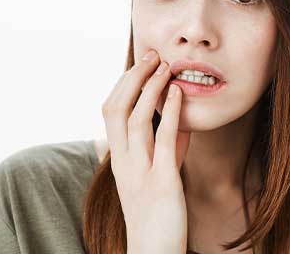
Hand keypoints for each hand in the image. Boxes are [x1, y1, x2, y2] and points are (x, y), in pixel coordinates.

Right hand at [101, 49, 190, 253]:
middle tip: (151, 55)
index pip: (111, 111)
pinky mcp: (161, 183)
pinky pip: (163, 141)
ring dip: (150, 88)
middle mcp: (123, 162)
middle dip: (133, 77)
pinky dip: (170, 113)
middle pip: (117, 108)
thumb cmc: (156, 215)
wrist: (153, 253)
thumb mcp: (157, 175)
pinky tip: (178, 94)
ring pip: (135, 119)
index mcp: (119, 158)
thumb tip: (178, 121)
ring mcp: (140, 172)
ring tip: (165, 66)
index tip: (142, 63)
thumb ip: (166, 147)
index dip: (124, 83)